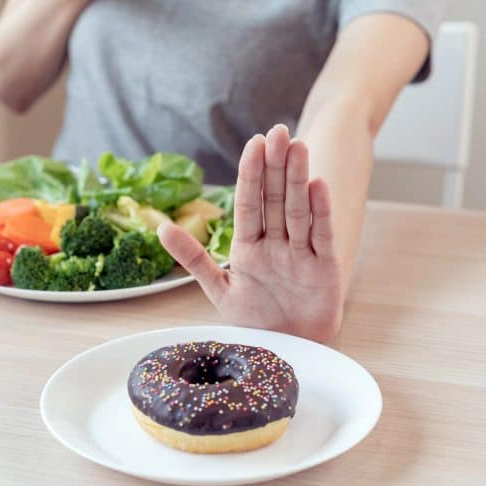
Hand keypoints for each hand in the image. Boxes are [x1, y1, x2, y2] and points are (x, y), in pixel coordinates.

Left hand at [159, 125, 343, 341]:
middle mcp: (276, 244)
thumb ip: (193, 258)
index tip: (253, 144)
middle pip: (275, 199)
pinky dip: (320, 213)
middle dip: (276, 166)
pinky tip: (318, 186)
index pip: (249, 204)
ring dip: (298, 179)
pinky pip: (322, 237)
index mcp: (249, 247)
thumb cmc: (255, 322)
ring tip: (298, 146)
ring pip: (298, 210)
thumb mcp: (219, 289)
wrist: (288, 354)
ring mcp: (301, 254)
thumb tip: (160, 228)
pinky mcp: (324, 268)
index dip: (251, 174)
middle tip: (278, 132)